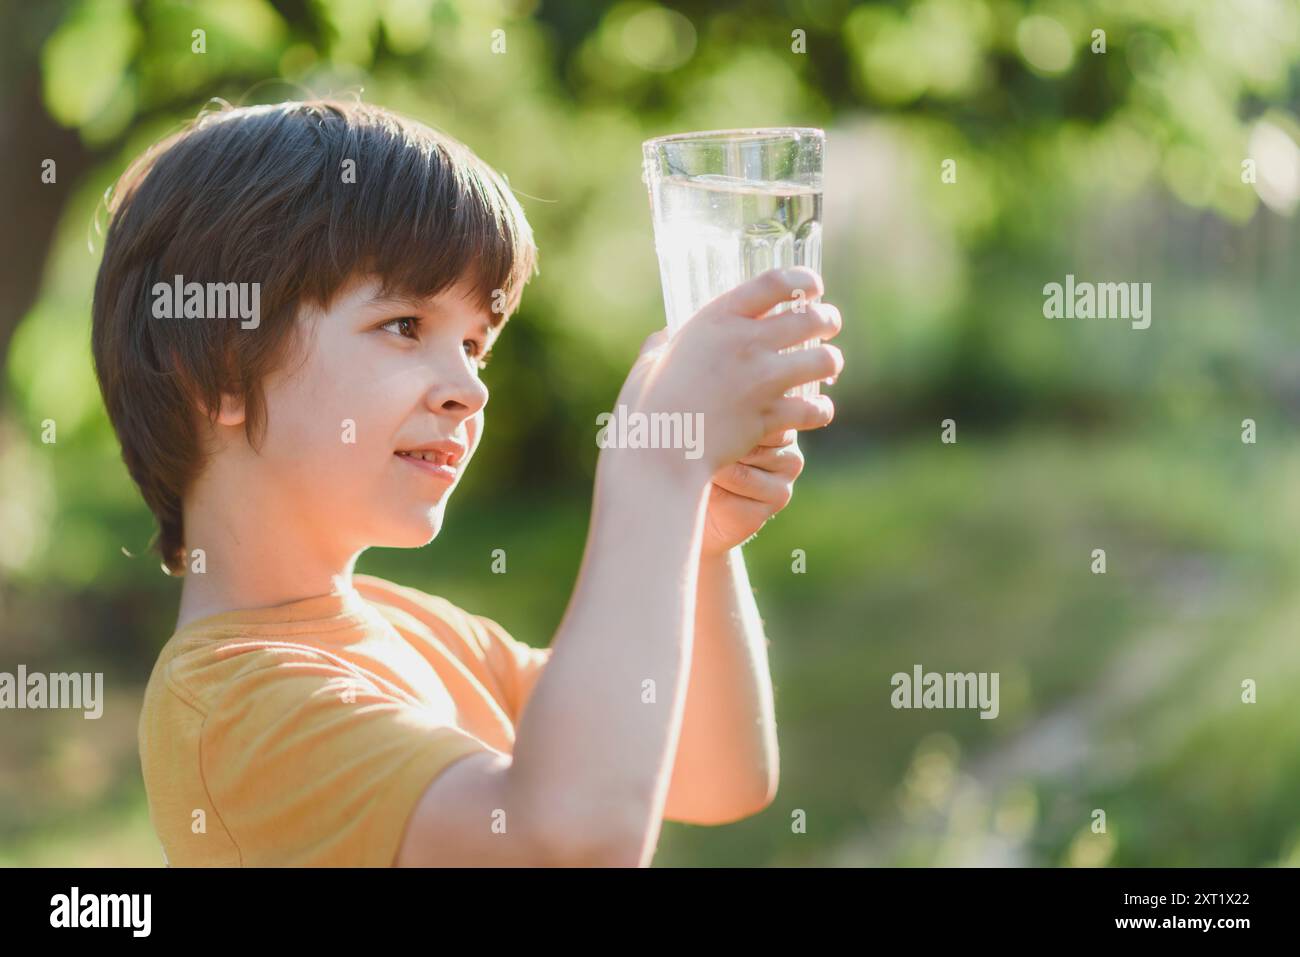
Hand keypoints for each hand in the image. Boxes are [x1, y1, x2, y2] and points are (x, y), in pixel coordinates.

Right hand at [607, 268, 843, 488]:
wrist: (660, 453)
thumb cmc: (647, 407)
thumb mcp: (649, 363)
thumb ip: (661, 346)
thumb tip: (662, 339)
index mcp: (718, 319)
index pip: (776, 282)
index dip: (804, 280)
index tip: (814, 286)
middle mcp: (746, 342)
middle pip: (812, 318)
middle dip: (828, 319)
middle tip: (829, 326)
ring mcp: (762, 379)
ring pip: (825, 360)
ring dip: (831, 362)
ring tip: (827, 367)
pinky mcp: (771, 415)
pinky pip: (816, 408)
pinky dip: (820, 410)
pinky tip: (817, 411)